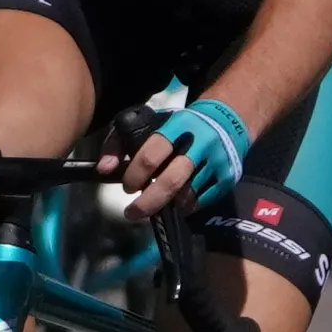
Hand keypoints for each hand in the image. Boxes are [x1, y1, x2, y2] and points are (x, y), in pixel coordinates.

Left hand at [102, 86, 247, 230]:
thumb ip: (120, 142)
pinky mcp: (228, 178)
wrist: (227, 120)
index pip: (152, 154)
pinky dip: (184, 207)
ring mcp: (217, 163)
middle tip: (132, 212)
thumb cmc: (180, 125)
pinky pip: (202, 201)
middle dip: (148, 201)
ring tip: (152, 207)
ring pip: (186, 195)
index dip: (135, 174)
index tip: (127, 185)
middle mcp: (200, 145)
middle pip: (171, 181)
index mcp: (178, 127)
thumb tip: (103, 169)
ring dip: (166, 205)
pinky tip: (173, 205)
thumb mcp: (149, 123)